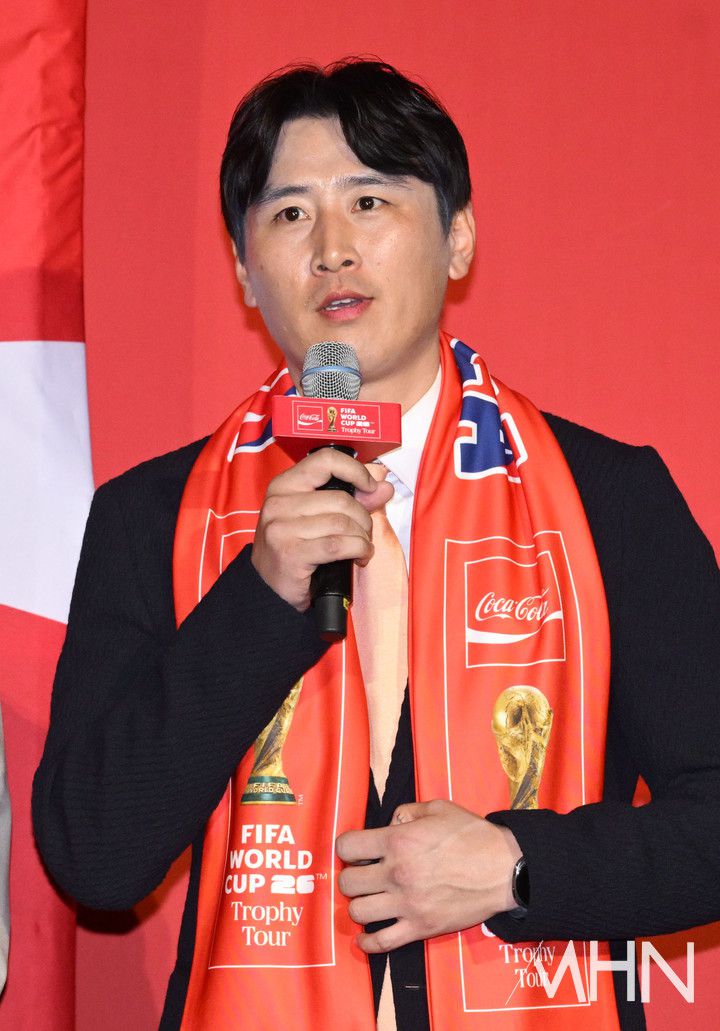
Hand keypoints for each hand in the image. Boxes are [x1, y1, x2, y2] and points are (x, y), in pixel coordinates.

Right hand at [251, 450, 392, 610]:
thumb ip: (352, 499)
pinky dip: (358, 550)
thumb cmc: (294, 549)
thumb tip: (385, 487)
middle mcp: (279, 503)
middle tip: (364, 533)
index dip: (355, 470)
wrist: (268, 589)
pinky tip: (360, 557)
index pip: (325, 460)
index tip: (370, 486)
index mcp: (284, 485)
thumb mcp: (317, 517)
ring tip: (362, 547)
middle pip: (341, 499)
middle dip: (363, 518)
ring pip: (343, 523)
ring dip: (362, 537)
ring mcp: (282, 528)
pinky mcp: (291, 553)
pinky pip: (339, 545)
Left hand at [335, 799, 521, 952]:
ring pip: (358, 912)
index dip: (347, 847)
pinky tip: (366, 935)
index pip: (347, 847)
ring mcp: (407, 903)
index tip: (355, 851)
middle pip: (348, 882)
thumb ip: (407, 812)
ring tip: (371, 899)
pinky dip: (368, 941)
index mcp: (398, 840)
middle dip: (351, 877)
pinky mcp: (420, 928)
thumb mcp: (438, 808)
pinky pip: (381, 942)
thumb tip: (389, 823)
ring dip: (360, 905)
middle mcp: (397, 872)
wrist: (504, 869)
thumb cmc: (472, 835)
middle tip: (364, 875)